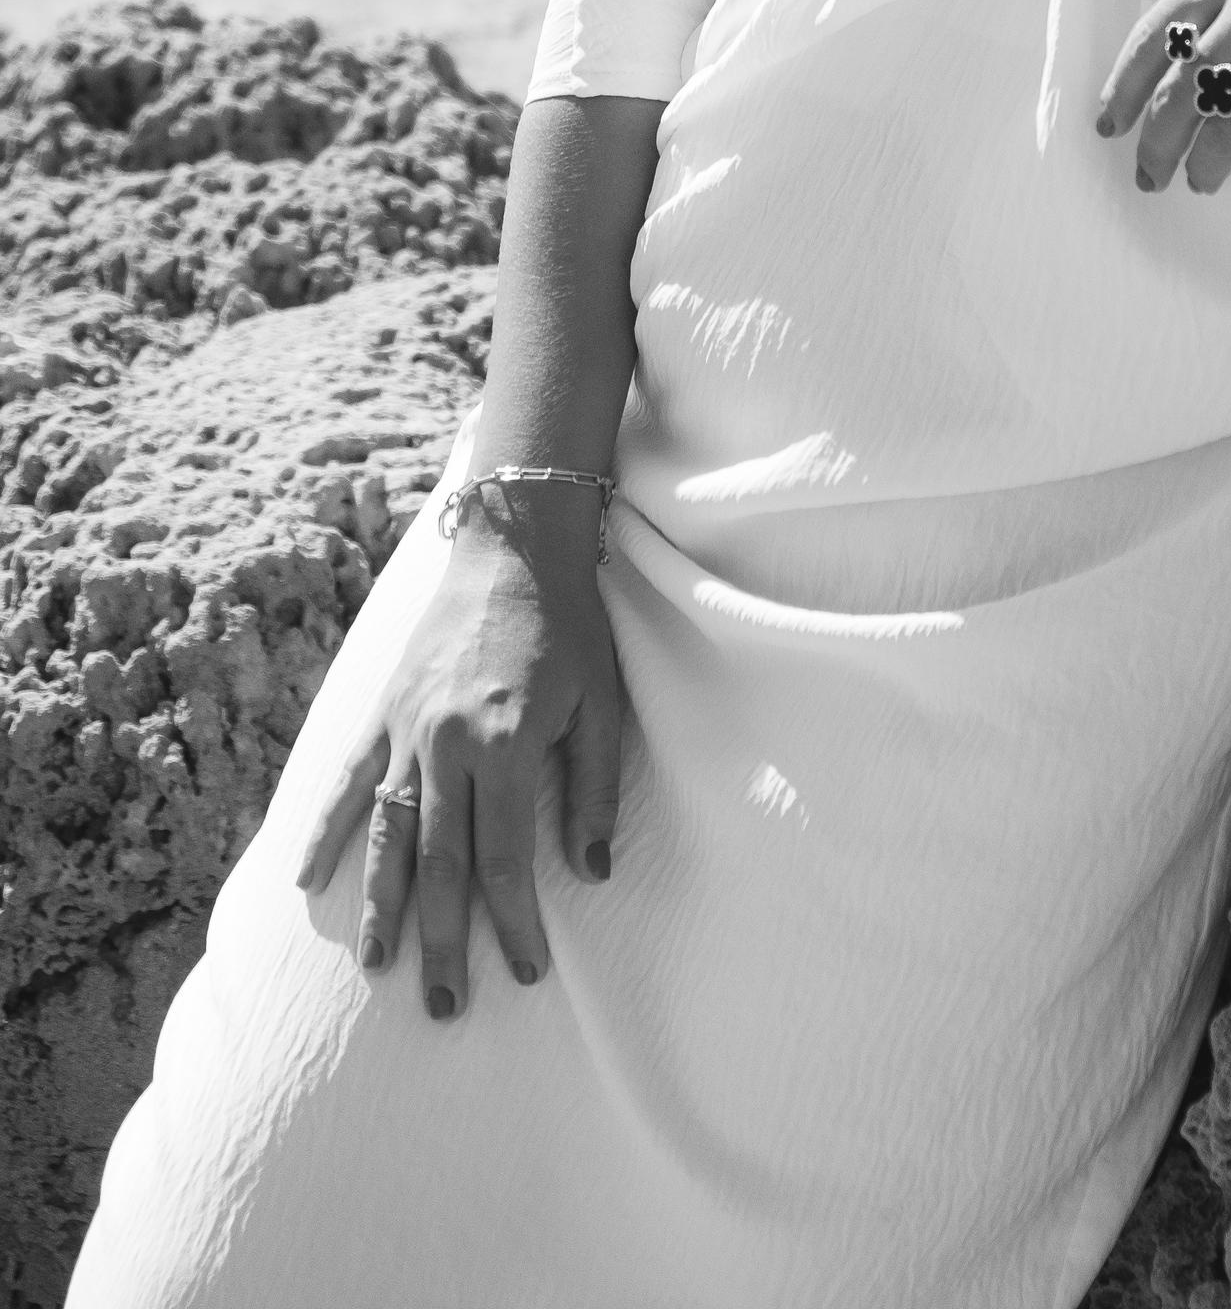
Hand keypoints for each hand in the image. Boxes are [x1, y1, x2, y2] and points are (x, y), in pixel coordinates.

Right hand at [294, 505, 623, 1019]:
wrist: (514, 545)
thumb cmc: (571, 627)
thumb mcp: (602, 705)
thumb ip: (594, 791)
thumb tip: (591, 873)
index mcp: (507, 745)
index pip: (507, 858)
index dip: (516, 922)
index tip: (525, 972)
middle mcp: (446, 744)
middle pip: (439, 863)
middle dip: (443, 940)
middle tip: (446, 1006)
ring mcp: (405, 727)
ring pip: (387, 835)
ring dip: (382, 906)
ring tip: (379, 968)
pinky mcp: (382, 710)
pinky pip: (347, 782)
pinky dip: (324, 832)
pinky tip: (307, 883)